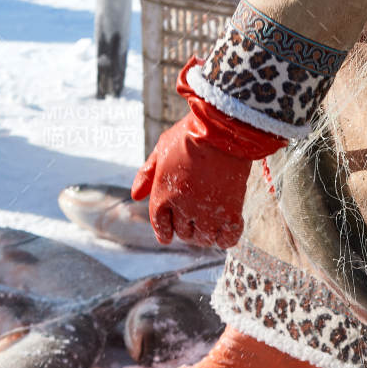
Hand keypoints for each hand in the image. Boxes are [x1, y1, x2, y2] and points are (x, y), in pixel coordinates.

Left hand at [132, 58, 284, 246]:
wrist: (222, 128)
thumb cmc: (190, 133)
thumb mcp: (162, 148)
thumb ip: (147, 173)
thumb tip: (135, 195)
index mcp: (162, 195)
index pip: (160, 225)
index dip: (164, 233)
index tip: (168, 237)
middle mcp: (183, 208)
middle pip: (184, 233)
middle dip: (187, 230)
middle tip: (195, 222)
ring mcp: (207, 211)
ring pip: (204, 238)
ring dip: (206, 235)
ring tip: (211, 226)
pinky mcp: (231, 211)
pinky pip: (228, 238)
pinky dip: (226, 239)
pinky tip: (227, 230)